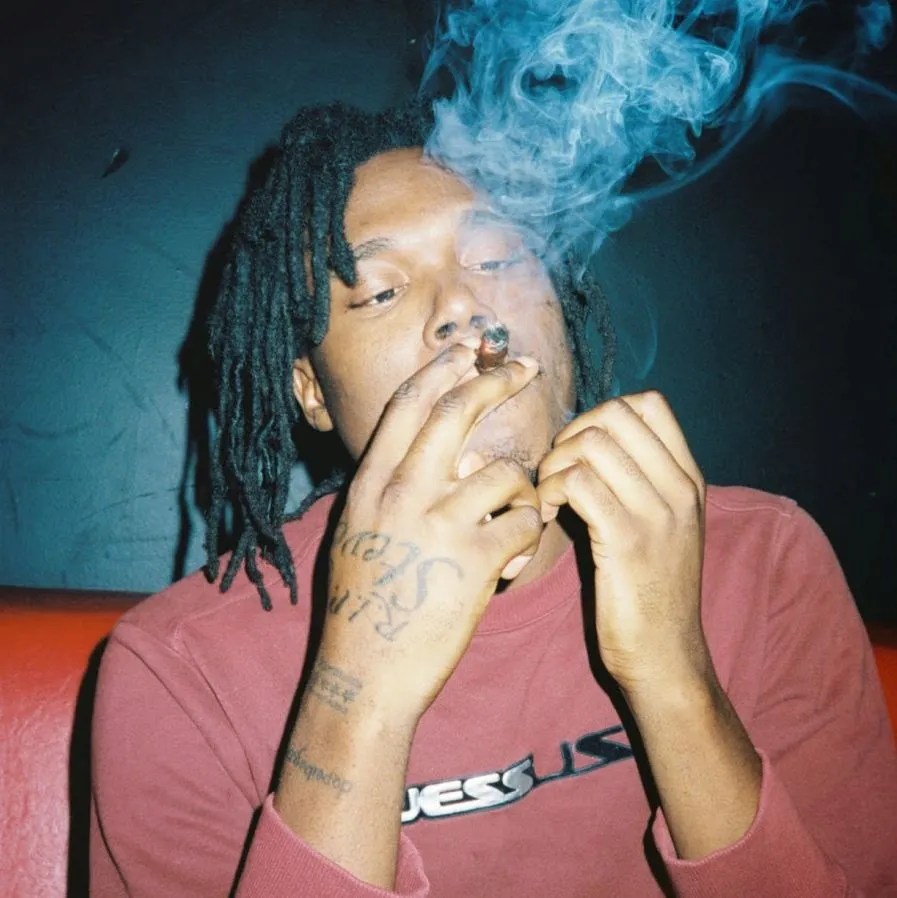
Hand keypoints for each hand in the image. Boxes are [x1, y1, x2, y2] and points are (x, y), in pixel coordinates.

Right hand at [320, 341, 542, 725]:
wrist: (365, 674)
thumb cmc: (363, 607)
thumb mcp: (359, 534)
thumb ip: (391, 490)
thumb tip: (434, 454)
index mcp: (371, 485)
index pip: (408, 406)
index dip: (441, 369)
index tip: (468, 350)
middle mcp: (402, 493)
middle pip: (455, 412)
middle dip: (495, 380)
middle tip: (525, 367)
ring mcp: (438, 524)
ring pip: (504, 473)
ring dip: (522, 492)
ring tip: (516, 519)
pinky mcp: (475, 561)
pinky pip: (524, 525)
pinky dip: (527, 540)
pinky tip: (509, 564)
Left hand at [537, 391, 708, 695]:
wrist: (666, 655)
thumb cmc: (651, 590)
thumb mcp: (662, 526)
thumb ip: (639, 480)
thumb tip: (589, 439)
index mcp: (689, 478)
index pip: (650, 404)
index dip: (602, 414)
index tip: (581, 451)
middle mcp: (679, 488)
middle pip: (616, 415)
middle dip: (572, 435)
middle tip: (557, 473)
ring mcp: (657, 513)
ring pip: (591, 445)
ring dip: (555, 465)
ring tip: (549, 497)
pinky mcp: (626, 541)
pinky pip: (577, 483)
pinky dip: (550, 491)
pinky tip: (548, 516)